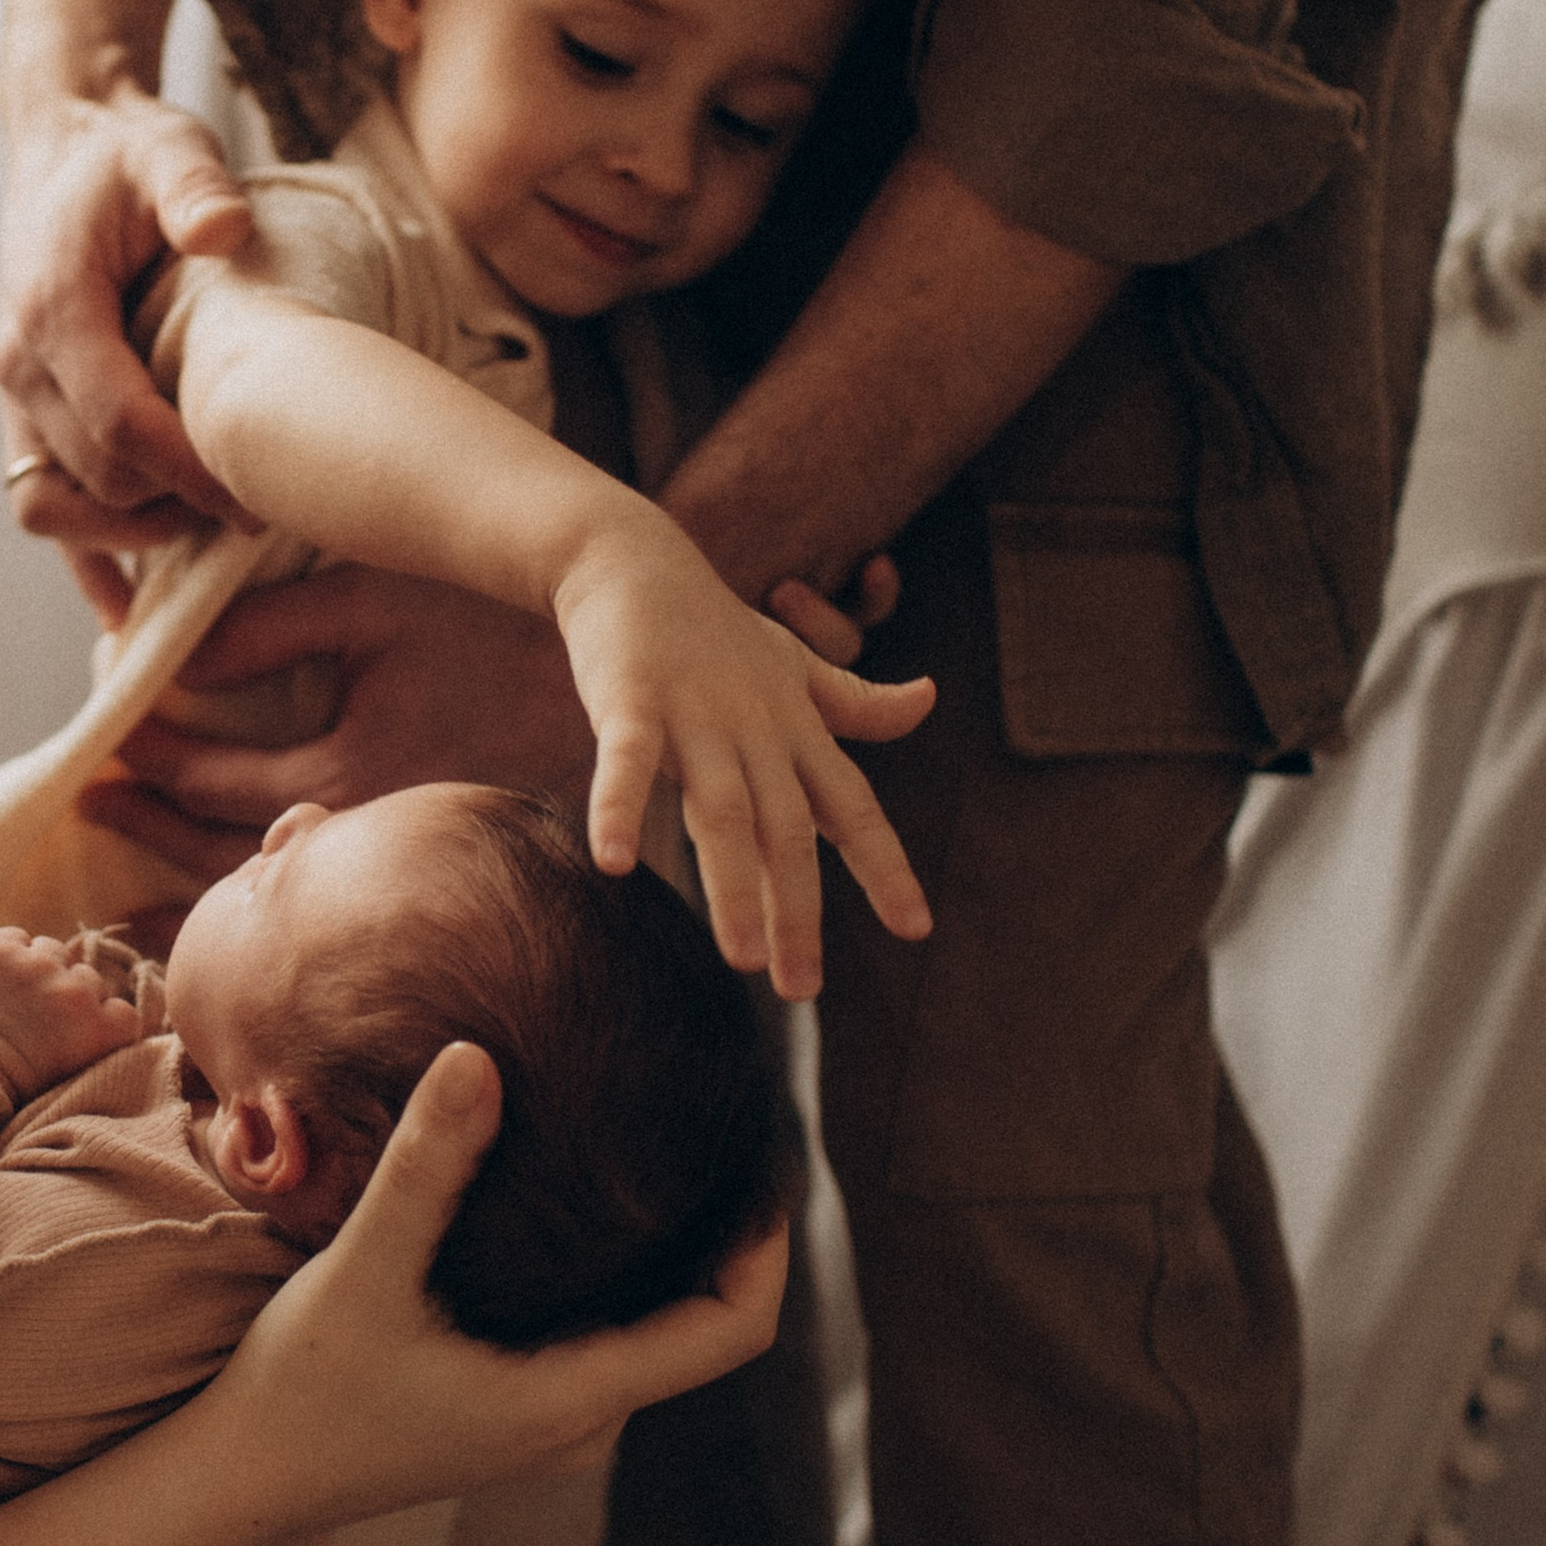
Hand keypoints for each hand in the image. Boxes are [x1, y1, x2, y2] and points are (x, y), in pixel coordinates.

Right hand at [0, 86, 254, 536]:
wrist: (64, 148)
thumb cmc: (127, 157)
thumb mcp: (170, 149)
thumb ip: (194, 188)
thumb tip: (221, 229)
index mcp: (54, 308)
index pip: (118, 422)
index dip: (189, 471)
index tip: (259, 496)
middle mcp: (20, 363)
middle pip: (95, 478)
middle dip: (175, 507)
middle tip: (259, 511)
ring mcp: (14, 396)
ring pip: (53, 507)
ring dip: (128, 535)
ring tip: (207, 534)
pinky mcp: (23, 416)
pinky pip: (38, 505)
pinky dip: (82, 556)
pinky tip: (130, 609)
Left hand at [0, 928, 142, 1097]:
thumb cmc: (15, 1083)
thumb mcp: (76, 1068)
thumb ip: (97, 1032)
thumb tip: (107, 1001)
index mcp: (103, 1028)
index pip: (120, 1008)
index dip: (97, 1017)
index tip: (74, 1033)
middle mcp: (75, 991)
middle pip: (85, 976)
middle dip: (66, 992)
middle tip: (38, 1018)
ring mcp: (37, 966)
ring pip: (52, 950)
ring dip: (38, 966)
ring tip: (13, 996)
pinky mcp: (1, 949)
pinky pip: (16, 936)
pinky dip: (7, 952)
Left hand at [77, 564, 594, 889]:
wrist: (618, 672)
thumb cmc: (491, 617)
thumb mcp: (372, 601)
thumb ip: (266, 633)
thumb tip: (172, 669)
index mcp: (349, 768)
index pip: (208, 779)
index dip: (145, 755)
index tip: (104, 729)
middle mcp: (369, 835)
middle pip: (220, 857)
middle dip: (147, 828)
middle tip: (92, 798)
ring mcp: (398, 856)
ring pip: (271, 888)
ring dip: (191, 870)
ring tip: (136, 847)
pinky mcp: (422, 852)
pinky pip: (323, 887)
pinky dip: (261, 888)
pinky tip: (230, 882)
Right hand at [218, 1045, 791, 1526]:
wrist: (239, 1480)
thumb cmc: (302, 1390)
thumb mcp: (364, 1269)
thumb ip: (426, 1167)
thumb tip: (478, 1057)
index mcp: (570, 1401)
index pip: (728, 1332)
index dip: (768, 1250)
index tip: (765, 1161)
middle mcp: (578, 1422)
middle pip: (704, 1328)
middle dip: (729, 1237)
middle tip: (722, 1129)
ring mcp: (547, 1422)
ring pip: (653, 1332)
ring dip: (675, 1255)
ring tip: (668, 1152)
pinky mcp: (512, 1408)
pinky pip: (605, 1336)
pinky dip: (623, 1275)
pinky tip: (588, 1208)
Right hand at [551, 506, 933, 999]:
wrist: (633, 557)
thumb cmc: (715, 625)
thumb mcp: (794, 664)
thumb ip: (855, 701)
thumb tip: (929, 700)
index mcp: (796, 729)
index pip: (853, 806)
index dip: (885, 866)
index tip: (916, 928)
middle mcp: (756, 727)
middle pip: (787, 829)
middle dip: (798, 911)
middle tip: (800, 988)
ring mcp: (695, 712)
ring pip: (721, 809)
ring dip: (733, 884)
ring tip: (741, 957)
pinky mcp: (629, 696)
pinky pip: (627, 761)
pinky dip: (621, 808)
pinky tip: (617, 863)